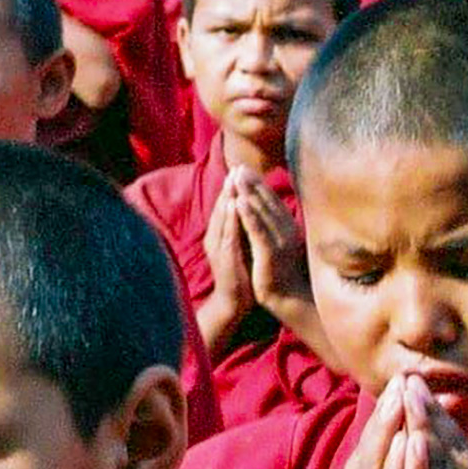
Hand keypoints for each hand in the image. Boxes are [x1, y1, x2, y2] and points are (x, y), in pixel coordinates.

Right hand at [204, 169, 254, 322]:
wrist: (234, 301)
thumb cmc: (241, 272)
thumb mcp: (242, 244)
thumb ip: (243, 227)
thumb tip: (252, 208)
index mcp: (220, 233)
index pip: (225, 205)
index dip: (232, 187)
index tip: (241, 168)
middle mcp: (215, 237)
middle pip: (221, 207)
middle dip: (229, 187)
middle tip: (237, 167)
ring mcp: (218, 248)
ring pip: (221, 218)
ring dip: (226, 198)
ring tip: (233, 180)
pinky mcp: (224, 258)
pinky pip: (226, 234)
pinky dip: (229, 219)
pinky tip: (233, 205)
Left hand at [234, 168, 310, 313]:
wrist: (288, 298)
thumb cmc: (282, 272)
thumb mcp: (279, 244)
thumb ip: (276, 227)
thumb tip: (269, 211)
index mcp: (288, 227)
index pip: (271, 200)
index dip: (258, 184)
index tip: (245, 169)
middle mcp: (286, 230)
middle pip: (267, 201)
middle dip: (252, 183)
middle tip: (238, 166)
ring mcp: (279, 241)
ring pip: (262, 211)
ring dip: (249, 192)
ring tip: (237, 177)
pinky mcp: (270, 253)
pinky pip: (258, 230)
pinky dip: (249, 215)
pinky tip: (239, 202)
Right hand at [327, 376, 419, 468]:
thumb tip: (396, 450)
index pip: (367, 446)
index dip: (383, 414)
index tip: (401, 382)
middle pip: (366, 448)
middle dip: (384, 412)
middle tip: (401, 378)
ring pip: (372, 468)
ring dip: (386, 432)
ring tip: (400, 400)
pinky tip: (404, 446)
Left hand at [401, 374, 467, 468]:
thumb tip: (449, 448)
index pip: (459, 443)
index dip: (438, 412)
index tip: (419, 384)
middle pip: (450, 445)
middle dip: (428, 410)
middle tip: (410, 377)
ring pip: (440, 465)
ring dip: (424, 428)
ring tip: (409, 396)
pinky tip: (410, 444)